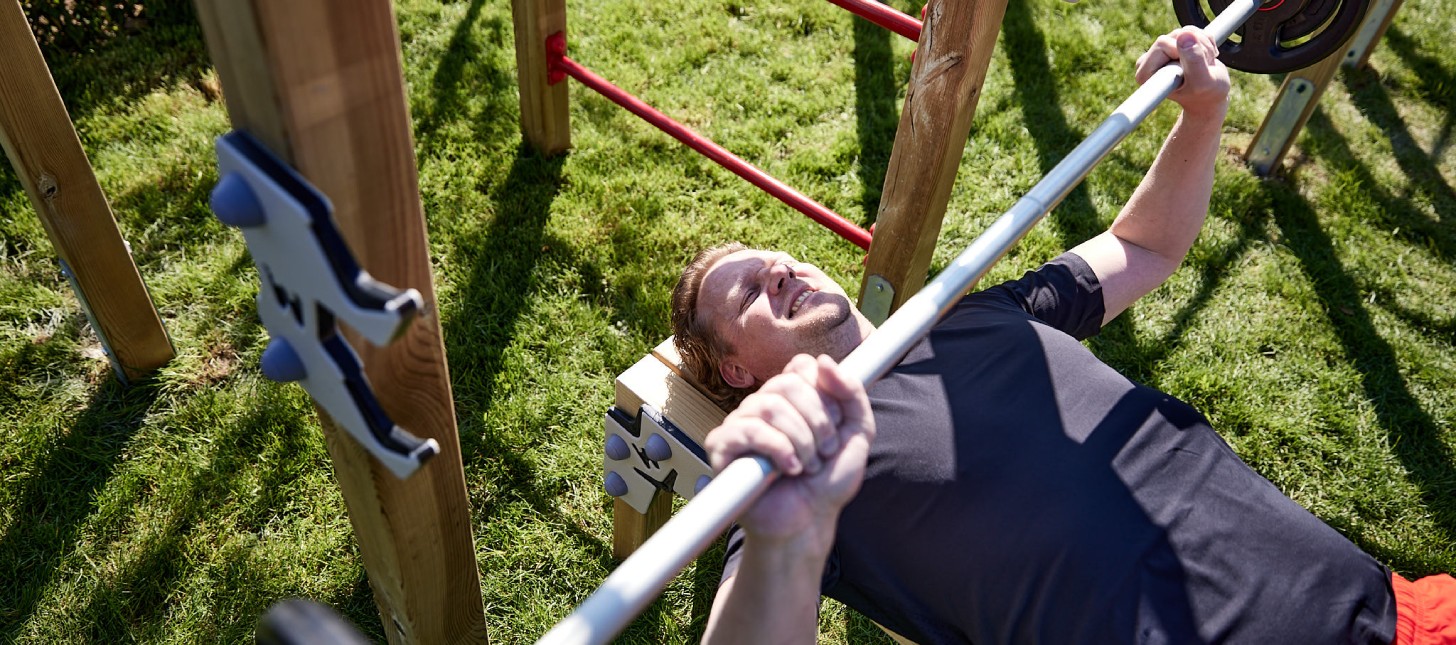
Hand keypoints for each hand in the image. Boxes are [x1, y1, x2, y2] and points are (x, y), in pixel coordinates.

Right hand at [704, 354, 875, 552]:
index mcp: (791, 397)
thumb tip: (825, 361)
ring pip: (769, 405)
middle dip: (817, 421)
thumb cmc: (828, 481)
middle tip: (824, 452)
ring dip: (801, 440)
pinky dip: (778, 449)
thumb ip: (852, 393)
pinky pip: (748, 429)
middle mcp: (763, 405)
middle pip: (787, 384)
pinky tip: (788, 469)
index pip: (801, 367)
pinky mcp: (723, 445)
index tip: (834, 427)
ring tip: (807, 466)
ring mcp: (741, 423)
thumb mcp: (857, 433)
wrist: (809, 522)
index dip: (824, 395)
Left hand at [1135, 27, 1229, 117]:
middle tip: (1203, 67)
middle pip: (1176, 35)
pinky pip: (1192, 30)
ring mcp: (1160, 51)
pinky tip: (1205, 58)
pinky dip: (1205, 41)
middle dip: (1197, 47)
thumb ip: (1194, 60)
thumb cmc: (1206, 94)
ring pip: (1185, 32)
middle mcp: (1148, 61)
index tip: (1189, 73)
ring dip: (1203, 45)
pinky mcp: (1173, 43)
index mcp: (1145, 74)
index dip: (1182, 53)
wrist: (1212, 95)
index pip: (1163, 44)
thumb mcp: (1203, 81)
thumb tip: (1185, 34)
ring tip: (1204, 65)